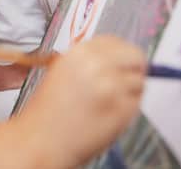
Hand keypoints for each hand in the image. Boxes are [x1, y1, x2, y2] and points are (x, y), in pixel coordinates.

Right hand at [17, 36, 145, 168]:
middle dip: (133, 68)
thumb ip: (90, 61)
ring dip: (131, 90)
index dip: (121, 53)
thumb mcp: (63, 71)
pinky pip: (137, 103)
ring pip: (139, 81)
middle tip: (126, 80)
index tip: (122, 62)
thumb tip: (118, 59)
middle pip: (135, 56)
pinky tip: (110, 113)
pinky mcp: (122, 109)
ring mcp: (113, 86)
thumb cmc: (48, 110)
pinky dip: (129, 108)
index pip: (116, 41)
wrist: (41, 139)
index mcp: (81, 52)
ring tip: (111, 102)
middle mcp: (99, 65)